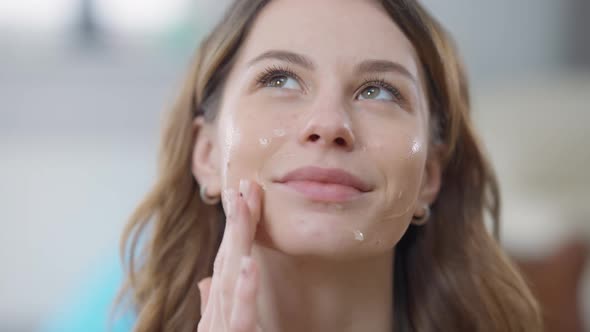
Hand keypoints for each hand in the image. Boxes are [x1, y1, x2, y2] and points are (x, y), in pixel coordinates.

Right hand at [197, 179, 262, 331]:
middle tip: (247, 185)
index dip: (233, 227)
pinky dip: (245, 290)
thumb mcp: (220, 330)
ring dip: (236, 241)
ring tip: (243, 206)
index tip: (242, 195)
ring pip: (229, 278)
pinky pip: (242, 316)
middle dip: (236, 221)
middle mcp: (217, 313)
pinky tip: (251, 264)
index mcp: (217, 308)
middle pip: (227, 260)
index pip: (226, 260)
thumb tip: (205, 281)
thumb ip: (212, 306)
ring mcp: (223, 327)